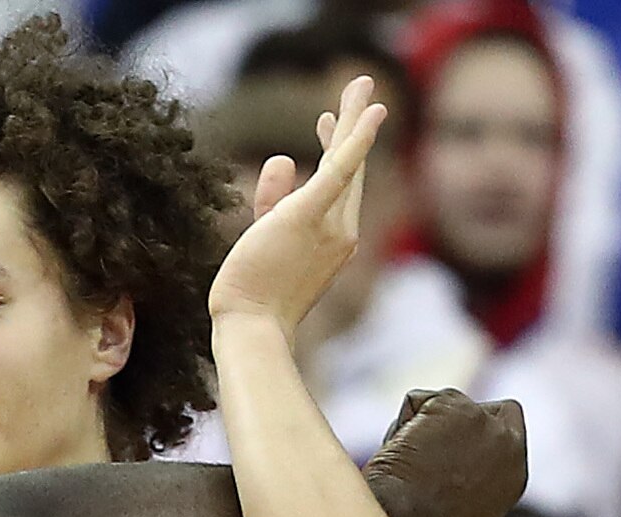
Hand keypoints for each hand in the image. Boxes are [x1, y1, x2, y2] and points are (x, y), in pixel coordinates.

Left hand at [210, 75, 387, 332]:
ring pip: (347, 162)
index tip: (327, 121)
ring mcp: (330, 226)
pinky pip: (339, 172)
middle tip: (360, 86)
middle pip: (351, 168)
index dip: (335, 149)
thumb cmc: (253, 294)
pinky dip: (355, 140)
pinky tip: (368, 113)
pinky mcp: (309, 217)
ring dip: (357, 118)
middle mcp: (341, 231)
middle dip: (355, 125)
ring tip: (362, 83)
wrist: (253, 328)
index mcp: (332, 240)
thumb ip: (273, 198)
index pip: (337, 186)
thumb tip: (282, 157)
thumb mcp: (263, 237)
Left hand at [363, 388, 529, 516]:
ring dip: (421, 428)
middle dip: (457, 419)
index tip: (452, 447)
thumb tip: (465, 480)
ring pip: (447, 406)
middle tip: (424, 447)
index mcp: (514, 476)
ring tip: (406, 465)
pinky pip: (416, 402)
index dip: (480, 434)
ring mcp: (483, 422)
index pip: (508, 433)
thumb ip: (478, 489)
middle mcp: (509, 446)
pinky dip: (401, 424)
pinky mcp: (454, 406)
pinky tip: (396, 453)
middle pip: (489, 410)